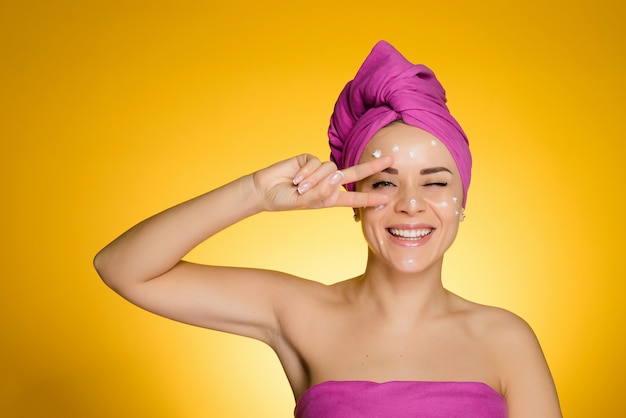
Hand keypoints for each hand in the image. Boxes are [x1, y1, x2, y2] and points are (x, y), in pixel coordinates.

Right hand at [252, 154, 392, 210]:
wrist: (265, 190)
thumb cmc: (285, 200)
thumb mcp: (306, 202)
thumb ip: (322, 191)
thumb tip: (337, 175)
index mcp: (330, 198)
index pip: (354, 197)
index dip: (370, 198)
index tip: (387, 198)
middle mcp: (328, 183)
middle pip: (354, 173)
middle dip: (372, 166)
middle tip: (390, 159)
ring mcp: (319, 170)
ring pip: (329, 169)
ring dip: (315, 180)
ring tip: (299, 188)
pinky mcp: (309, 159)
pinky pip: (316, 163)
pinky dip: (307, 173)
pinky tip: (295, 179)